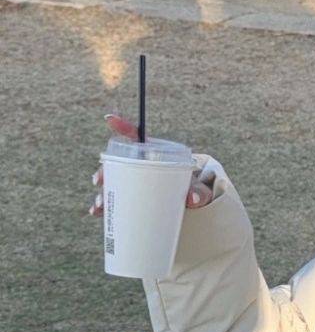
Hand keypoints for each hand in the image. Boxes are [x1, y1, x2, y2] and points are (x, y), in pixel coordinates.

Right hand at [89, 114, 214, 217]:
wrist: (190, 200)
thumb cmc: (191, 187)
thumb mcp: (196, 187)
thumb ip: (199, 191)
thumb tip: (194, 200)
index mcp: (154, 155)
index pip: (137, 137)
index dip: (123, 127)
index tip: (110, 119)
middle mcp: (140, 166)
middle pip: (117, 164)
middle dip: (104, 171)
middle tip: (99, 180)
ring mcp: (134, 183)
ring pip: (113, 184)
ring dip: (103, 192)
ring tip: (99, 204)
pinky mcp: (132, 199)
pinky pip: (115, 201)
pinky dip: (105, 207)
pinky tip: (97, 212)